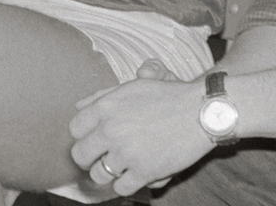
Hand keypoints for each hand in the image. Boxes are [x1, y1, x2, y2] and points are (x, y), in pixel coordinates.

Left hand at [69, 76, 212, 195]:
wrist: (201, 111)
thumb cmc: (167, 97)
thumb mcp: (130, 88)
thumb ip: (102, 97)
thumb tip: (79, 106)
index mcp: (104, 108)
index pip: (74, 130)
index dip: (83, 137)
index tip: (93, 140)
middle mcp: (110, 130)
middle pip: (80, 155)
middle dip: (88, 159)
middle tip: (100, 159)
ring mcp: (126, 152)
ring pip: (98, 175)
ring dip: (107, 173)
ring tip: (119, 168)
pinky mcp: (144, 171)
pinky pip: (121, 188)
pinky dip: (126, 185)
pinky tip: (134, 176)